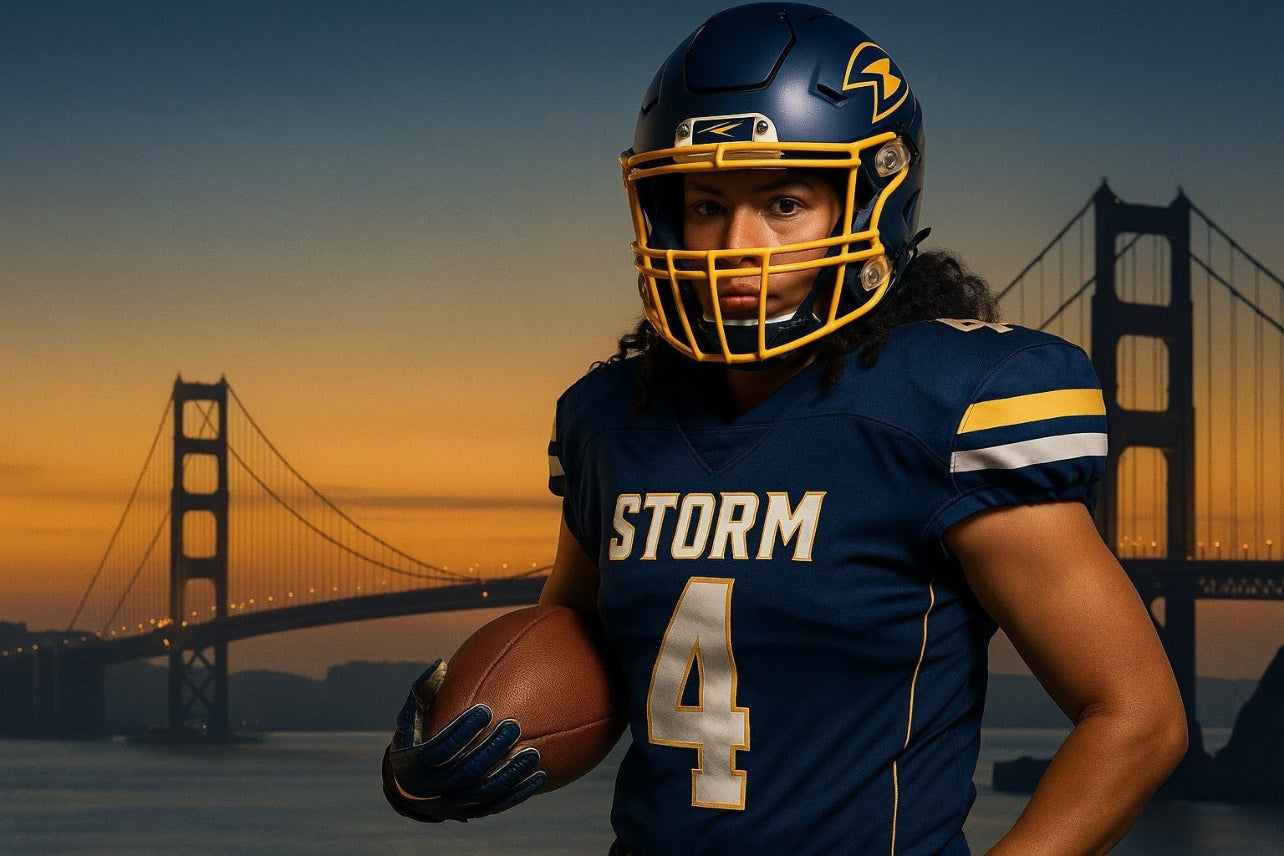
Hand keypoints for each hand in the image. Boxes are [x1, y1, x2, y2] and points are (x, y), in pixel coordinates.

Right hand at [382, 659, 545, 822]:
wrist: (408, 790)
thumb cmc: (414, 741)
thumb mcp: (410, 718)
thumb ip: (423, 692)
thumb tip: (440, 664)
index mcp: (417, 763)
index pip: (441, 748)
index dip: (462, 730)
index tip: (485, 709)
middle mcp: (434, 788)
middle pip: (466, 771)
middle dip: (491, 749)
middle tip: (513, 726)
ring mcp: (454, 803)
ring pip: (485, 791)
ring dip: (510, 773)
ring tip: (533, 753)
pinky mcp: (471, 812)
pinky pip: (497, 805)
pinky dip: (519, 793)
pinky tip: (540, 776)